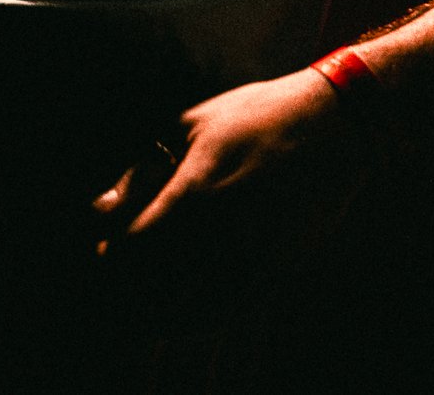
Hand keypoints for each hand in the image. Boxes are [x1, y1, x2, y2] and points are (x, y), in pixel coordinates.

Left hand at [91, 67, 378, 322]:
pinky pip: (230, 310)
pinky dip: (199, 318)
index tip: (106, 250)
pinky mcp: (279, 268)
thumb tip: (97, 210)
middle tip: (120, 280)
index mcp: (196, 189)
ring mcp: (255, 253)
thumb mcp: (190, 124)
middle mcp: (225, 229)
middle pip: (158, 284)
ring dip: (161, 313)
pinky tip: (184, 311)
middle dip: (130, 289)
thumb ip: (142, 169)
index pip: (134, 247)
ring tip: (145, 304)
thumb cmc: (256, 116)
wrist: (336, 126)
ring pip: (193, 307)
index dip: (111, 256)